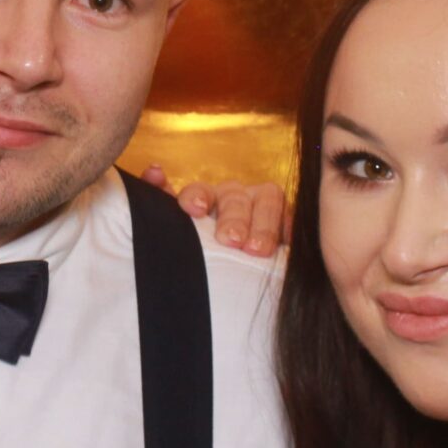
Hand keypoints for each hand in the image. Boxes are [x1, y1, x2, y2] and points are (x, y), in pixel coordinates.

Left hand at [139, 166, 287, 256]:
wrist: (231, 276)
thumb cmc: (199, 251)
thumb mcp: (177, 231)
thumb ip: (161, 201)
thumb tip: (154, 171)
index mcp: (206, 198)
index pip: (200, 191)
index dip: (197, 197)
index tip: (195, 209)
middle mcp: (236, 198)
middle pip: (236, 198)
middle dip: (233, 218)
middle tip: (230, 240)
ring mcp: (265, 207)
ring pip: (269, 201)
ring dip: (263, 225)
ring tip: (257, 249)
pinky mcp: (289, 224)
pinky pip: (293, 221)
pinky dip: (291, 228)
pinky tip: (290, 241)